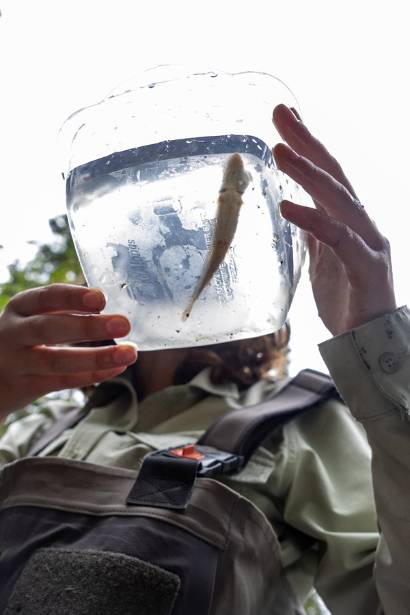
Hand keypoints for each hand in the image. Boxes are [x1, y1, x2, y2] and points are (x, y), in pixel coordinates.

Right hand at [0, 284, 136, 418]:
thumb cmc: (20, 338)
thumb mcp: (30, 316)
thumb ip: (61, 309)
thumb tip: (106, 302)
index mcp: (19, 307)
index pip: (46, 297)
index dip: (73, 297)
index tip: (101, 298)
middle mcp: (12, 333)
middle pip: (49, 329)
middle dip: (88, 327)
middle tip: (124, 324)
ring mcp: (16, 362)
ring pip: (56, 361)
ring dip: (97, 357)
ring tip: (129, 353)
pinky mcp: (23, 387)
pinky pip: (61, 382)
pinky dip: (91, 375)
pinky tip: (116, 368)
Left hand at [272, 104, 395, 336]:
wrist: (367, 338)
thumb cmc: (346, 297)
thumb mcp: (322, 257)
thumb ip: (313, 231)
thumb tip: (295, 207)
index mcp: (348, 219)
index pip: (326, 174)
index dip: (306, 144)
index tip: (284, 115)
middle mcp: (360, 223)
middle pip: (333, 174)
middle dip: (307, 141)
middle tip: (281, 112)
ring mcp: (367, 242)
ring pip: (338, 199)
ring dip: (308, 173)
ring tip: (280, 151)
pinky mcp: (366, 267)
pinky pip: (338, 239)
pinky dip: (312, 221)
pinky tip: (288, 207)